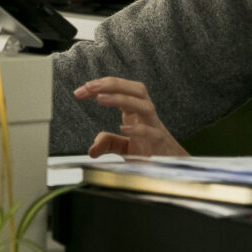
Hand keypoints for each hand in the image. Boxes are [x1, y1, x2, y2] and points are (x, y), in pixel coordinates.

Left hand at [74, 77, 188, 158]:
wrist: (171, 167)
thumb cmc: (149, 151)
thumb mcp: (123, 146)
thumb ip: (108, 143)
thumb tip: (92, 149)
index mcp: (136, 110)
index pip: (121, 89)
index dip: (101, 86)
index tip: (80, 91)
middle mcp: (146, 114)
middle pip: (136, 89)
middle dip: (112, 84)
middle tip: (89, 87)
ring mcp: (155, 127)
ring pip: (145, 105)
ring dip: (122, 99)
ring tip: (100, 99)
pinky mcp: (160, 144)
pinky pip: (152, 132)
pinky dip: (138, 129)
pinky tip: (122, 129)